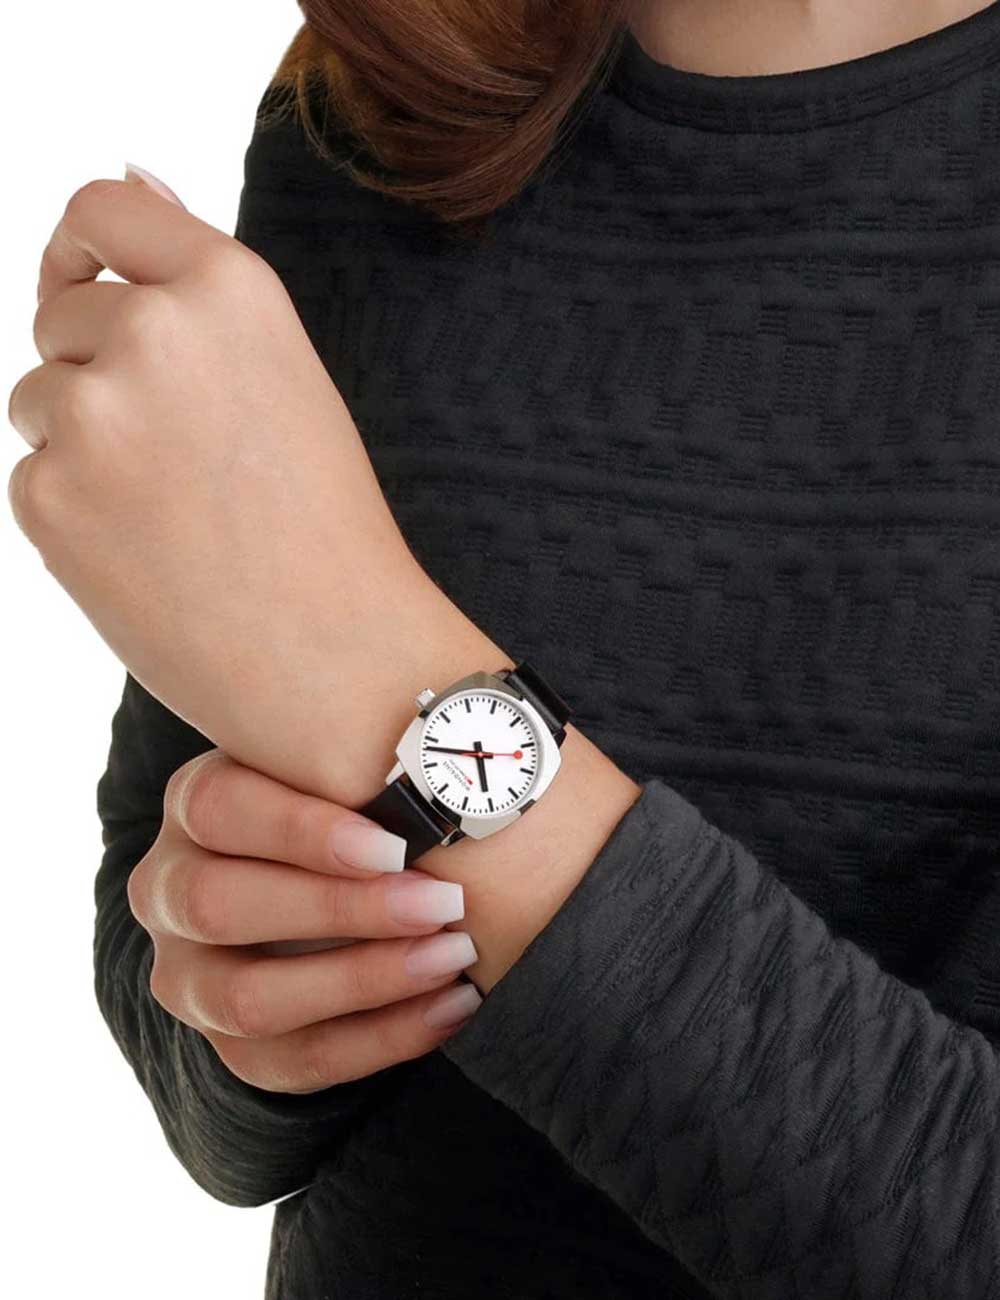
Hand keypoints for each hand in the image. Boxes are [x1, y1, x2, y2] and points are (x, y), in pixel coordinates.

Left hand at [7, 166, 459, 800]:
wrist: (341, 661)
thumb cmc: (328, 527)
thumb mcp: (286, 375)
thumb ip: (199, 286)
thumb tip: (127, 171)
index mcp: (230, 287)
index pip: (100, 206)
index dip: (79, 250)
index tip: (83, 285)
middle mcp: (154, 331)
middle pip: (60, 316)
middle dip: (92, 371)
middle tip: (173, 457)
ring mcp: (93, 415)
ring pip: (37, 401)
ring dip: (82, 444)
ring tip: (171, 514)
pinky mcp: (50, 499)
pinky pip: (33, 478)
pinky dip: (76, 513)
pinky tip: (149, 556)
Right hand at [127, 750, 483, 1093]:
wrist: (332, 892)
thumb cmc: (354, 807)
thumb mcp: (343, 774)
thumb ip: (367, 765)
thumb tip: (455, 754)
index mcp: (194, 805)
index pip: (219, 810)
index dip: (301, 831)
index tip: (396, 844)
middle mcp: (168, 891)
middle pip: (221, 906)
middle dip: (342, 910)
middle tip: (443, 903)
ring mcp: (189, 978)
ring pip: (250, 1000)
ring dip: (365, 981)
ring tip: (455, 957)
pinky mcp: (230, 1048)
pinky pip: (297, 1062)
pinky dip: (384, 1039)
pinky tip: (455, 1005)